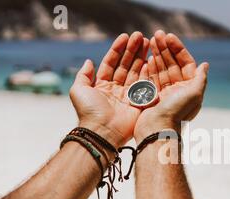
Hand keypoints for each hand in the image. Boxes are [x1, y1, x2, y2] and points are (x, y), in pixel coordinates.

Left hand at [69, 32, 149, 147]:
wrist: (102, 131)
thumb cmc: (88, 111)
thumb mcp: (78, 89)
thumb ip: (83, 75)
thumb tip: (89, 61)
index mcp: (102, 85)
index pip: (111, 62)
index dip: (118, 49)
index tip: (125, 36)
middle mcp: (116, 89)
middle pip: (126, 65)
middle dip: (133, 50)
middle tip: (141, 36)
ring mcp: (128, 95)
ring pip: (136, 72)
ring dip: (142, 57)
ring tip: (149, 42)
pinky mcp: (139, 103)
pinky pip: (145, 85)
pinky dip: (148, 72)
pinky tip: (151, 60)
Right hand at [134, 30, 208, 141]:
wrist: (157, 130)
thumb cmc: (177, 112)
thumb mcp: (194, 93)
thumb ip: (200, 78)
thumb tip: (205, 65)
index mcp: (189, 88)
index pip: (185, 63)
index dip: (178, 49)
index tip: (169, 37)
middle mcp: (178, 90)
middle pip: (172, 64)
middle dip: (165, 49)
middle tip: (157, 34)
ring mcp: (164, 94)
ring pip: (161, 69)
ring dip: (156, 54)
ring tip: (149, 40)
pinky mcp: (152, 97)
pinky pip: (151, 78)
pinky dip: (149, 67)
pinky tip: (146, 57)